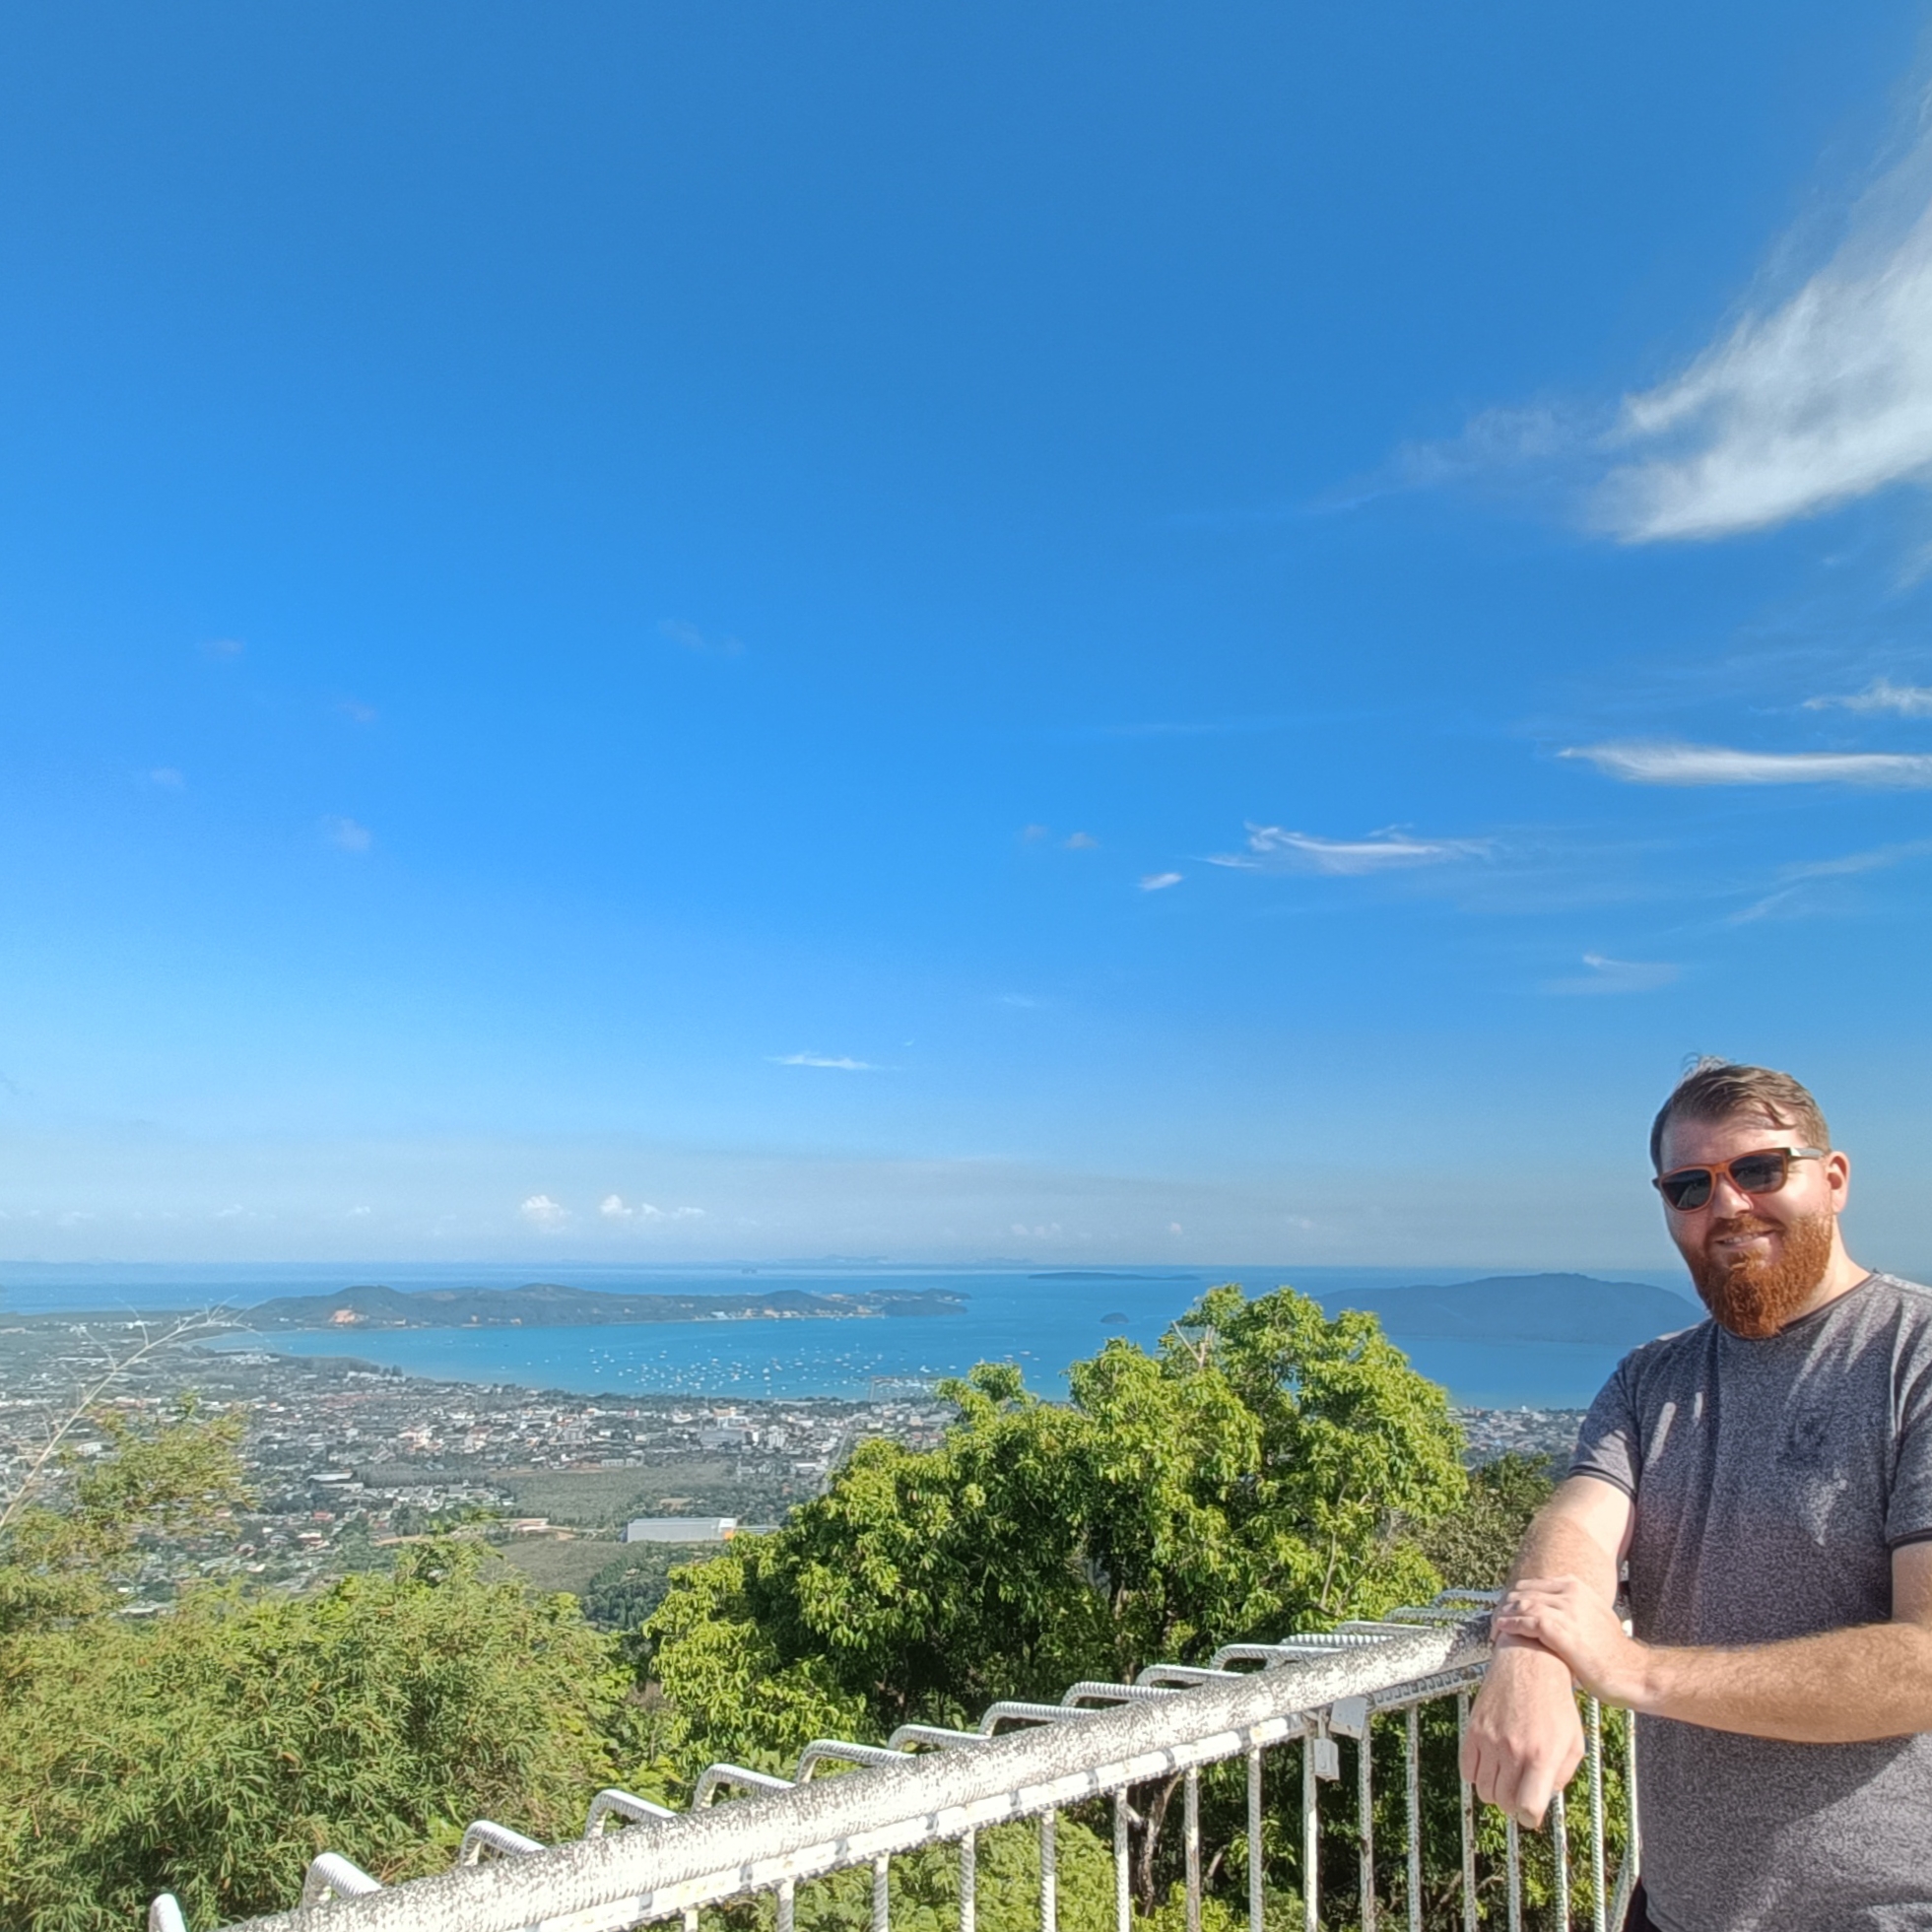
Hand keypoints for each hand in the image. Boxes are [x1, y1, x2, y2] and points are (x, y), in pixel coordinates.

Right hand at [1462, 1639, 1584, 1826]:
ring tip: (1507, 1778)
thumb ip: (1562, 1776)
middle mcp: (1514, 1749)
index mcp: (1542, 1755)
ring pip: (1484, 1791)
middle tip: (1520, 1793)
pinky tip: (1491, 1765)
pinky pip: (1467, 1771)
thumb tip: (1543, 1798)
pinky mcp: (1474, 1729)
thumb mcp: (1574, 1742)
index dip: (1529, 1817)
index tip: (1531, 1813)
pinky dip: (1477, 1776)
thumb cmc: (1556, 1703)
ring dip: (1495, 1792)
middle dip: (1513, 1804)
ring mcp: (1491, 1739)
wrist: (1530, 1662)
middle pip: (1504, 1802)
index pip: (1527, 1807)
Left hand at [1493, 1577, 1648, 1707]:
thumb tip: (1554, 1610)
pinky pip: (1526, 1622)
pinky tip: (1501, 1631)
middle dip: (1506, 1605)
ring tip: (1493, 1628)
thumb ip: (1575, 1607)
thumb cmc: (1613, 1652)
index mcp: (1577, 1587)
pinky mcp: (1561, 1630)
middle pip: (1524, 1592)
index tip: (1506, 1609)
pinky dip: (1509, 1625)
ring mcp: (1566, 1610)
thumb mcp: (1595, 1617)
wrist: (1632, 1672)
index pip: (1534, 1585)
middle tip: (1495, 1620)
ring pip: (1521, 1605)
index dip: (1517, 1597)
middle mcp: (1571, 1594)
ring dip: (1503, 1616)